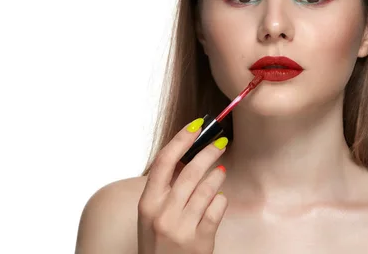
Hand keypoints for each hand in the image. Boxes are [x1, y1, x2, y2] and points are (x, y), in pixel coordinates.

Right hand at [137, 118, 228, 253]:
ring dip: (217, 173)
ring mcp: (182, 228)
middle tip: (220, 141)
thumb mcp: (152, 214)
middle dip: (209, 151)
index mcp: (147, 203)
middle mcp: (163, 214)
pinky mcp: (201, 241)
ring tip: (220, 169)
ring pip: (207, 187)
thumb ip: (165, 187)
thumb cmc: (158, 241)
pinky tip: (218, 198)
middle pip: (190, 170)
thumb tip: (185, 154)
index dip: (182, 139)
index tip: (197, 125)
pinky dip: (221, 199)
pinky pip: (217, 208)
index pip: (164, 161)